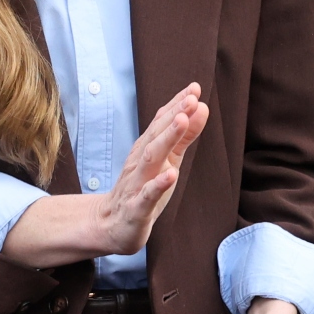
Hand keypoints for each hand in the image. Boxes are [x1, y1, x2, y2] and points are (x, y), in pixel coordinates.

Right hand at [2, 84, 208, 267]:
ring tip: (182, 121)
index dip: (177, 105)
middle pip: (156, 136)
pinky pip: (146, 196)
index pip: (162, 123)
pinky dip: (158, 184)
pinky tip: (172, 174)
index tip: (194, 88)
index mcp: (147, 149)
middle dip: (173, 116)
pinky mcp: (136, 209)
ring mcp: (136, 185)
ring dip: (166, 140)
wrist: (112, 225)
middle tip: (191, 99)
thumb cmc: (143, 189)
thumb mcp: (168, 161)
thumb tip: (201, 108)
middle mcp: (139, 163)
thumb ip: (184, 136)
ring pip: (150, 159)